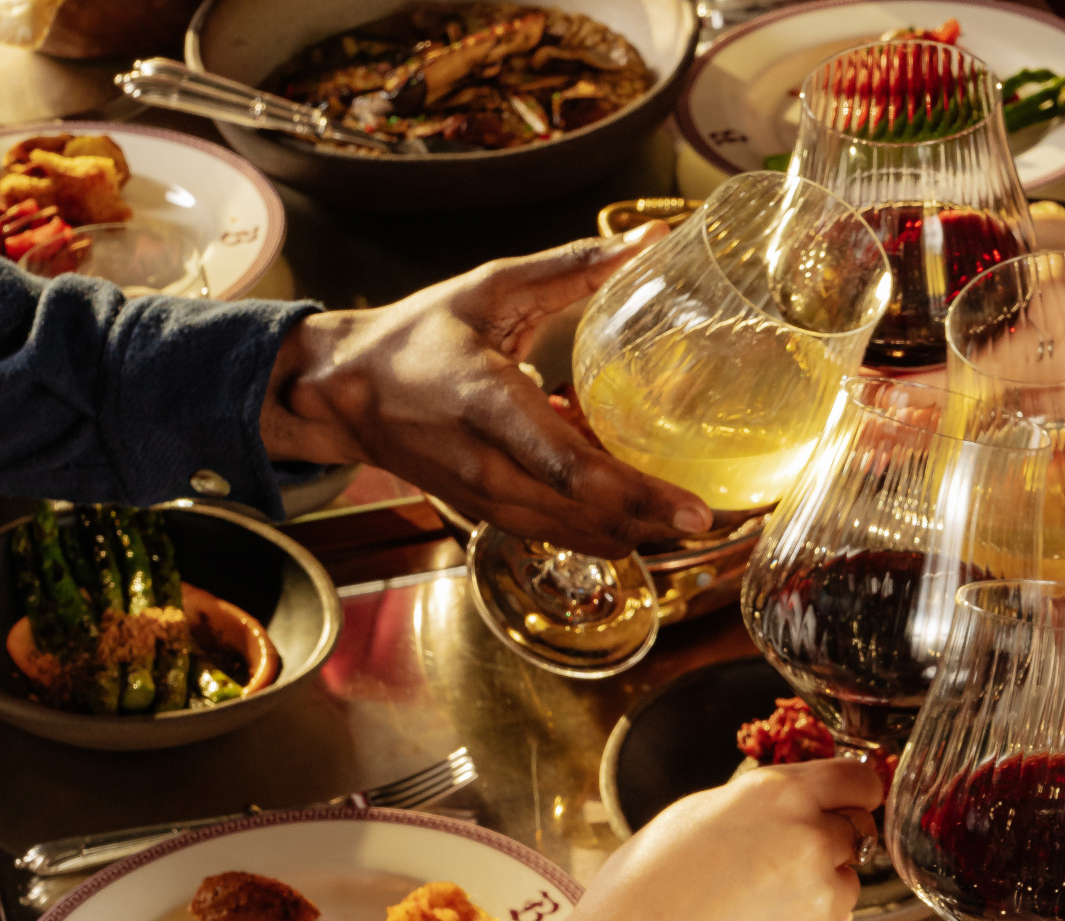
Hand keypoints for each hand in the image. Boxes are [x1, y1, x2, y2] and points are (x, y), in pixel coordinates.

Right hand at [261, 229, 712, 556]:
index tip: (694, 506)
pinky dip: (605, 531)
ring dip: (638, 534)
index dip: (635, 493)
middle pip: (587, 514)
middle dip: (658, 523)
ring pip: (577, 535)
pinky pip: (558, 534)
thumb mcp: (489, 288)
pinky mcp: (489, 515)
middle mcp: (488, 466)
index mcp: (487, 404)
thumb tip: (649, 241)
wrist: (341, 391)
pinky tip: (644, 517)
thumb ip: (571, 268)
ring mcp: (486, 499)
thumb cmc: (414, 336)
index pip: (567, 466)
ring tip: (696, 521)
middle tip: (723, 518)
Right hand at [575, 758, 873, 920]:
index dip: (858, 793)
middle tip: (774, 872)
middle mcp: (809, 838)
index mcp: (776, 794)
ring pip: (844, 885)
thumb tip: (793, 801)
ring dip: (817, 894)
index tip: (858, 803)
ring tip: (751, 914)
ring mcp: (821, 895)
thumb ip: (757, 803)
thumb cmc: (640, 893)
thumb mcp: (692, 814)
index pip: (859, 779)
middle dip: (827, 846)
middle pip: (854, 832)